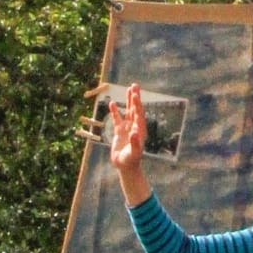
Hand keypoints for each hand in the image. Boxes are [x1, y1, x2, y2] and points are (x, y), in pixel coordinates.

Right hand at [107, 83, 150, 203]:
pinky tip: (112, 103)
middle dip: (135, 98)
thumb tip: (135, 132)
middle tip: (134, 85)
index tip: (135, 95)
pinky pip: (117, 119)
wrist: (125, 167)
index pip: (139, 114)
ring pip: (128, 111)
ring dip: (128, 101)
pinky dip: (115, 111)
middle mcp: (135, 126)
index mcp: (140, 129)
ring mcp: (127, 128)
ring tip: (128, 89)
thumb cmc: (131, 160)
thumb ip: (135, 143)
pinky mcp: (120, 132)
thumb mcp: (134, 152)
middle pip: (135, 109)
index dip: (137, 104)